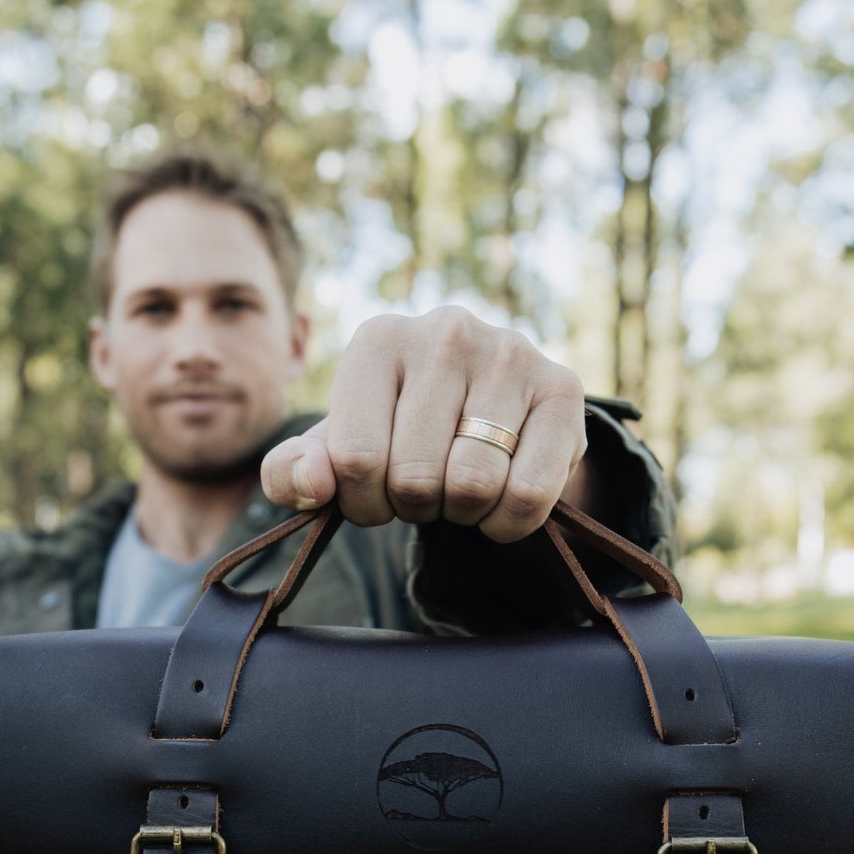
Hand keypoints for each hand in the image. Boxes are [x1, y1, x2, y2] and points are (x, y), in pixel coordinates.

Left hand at [261, 306, 587, 540]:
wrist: (491, 411)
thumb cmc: (398, 434)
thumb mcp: (335, 450)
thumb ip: (291, 472)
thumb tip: (313, 483)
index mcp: (377, 341)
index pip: (355, 460)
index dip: (363, 503)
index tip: (376, 493)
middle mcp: (444, 332)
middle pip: (414, 478)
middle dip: (414, 508)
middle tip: (425, 491)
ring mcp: (509, 354)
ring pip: (473, 486)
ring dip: (463, 515)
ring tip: (461, 488)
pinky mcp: (562, 389)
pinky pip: (528, 494)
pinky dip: (509, 521)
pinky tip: (501, 500)